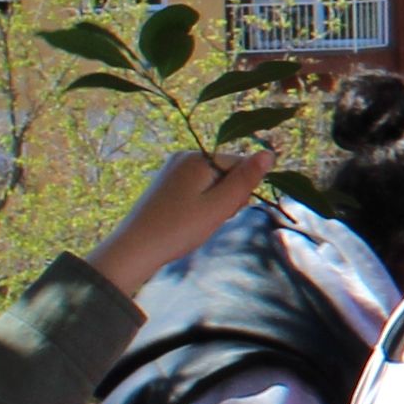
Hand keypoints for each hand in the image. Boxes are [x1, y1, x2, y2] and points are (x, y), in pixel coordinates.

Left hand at [87, 146, 276, 296]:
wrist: (134, 250)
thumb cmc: (178, 229)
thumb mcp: (219, 207)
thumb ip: (245, 180)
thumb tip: (269, 153)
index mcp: (196, 157)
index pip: (240, 164)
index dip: (241, 191)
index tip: (225, 211)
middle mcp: (183, 157)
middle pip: (225, 172)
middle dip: (227, 197)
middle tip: (209, 219)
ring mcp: (172, 170)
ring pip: (212, 183)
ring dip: (214, 203)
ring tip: (197, 223)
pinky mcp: (166, 184)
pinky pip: (196, 189)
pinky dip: (199, 205)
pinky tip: (188, 221)